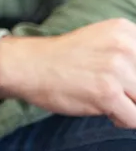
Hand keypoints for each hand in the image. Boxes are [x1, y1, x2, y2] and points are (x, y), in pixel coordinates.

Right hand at [0, 20, 135, 125]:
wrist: (26, 65)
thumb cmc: (64, 59)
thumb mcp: (103, 42)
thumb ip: (130, 55)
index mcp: (125, 30)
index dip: (134, 77)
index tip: (123, 80)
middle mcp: (124, 45)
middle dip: (133, 92)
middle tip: (113, 89)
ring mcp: (116, 68)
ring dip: (130, 106)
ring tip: (109, 99)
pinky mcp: (108, 93)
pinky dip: (123, 120)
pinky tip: (107, 110)